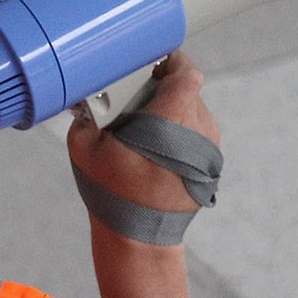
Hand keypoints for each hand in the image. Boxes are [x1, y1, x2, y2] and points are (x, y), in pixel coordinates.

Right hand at [67, 51, 221, 220]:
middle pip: (186, 91)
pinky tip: (157, 149)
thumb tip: (89, 91)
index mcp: (172, 120)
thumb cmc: (113, 192)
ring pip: (193, 111)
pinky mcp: (211, 163)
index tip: (157, 61)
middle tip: (137, 99)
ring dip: (171, 112)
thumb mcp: (86, 147)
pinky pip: (198, 132)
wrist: (139, 237)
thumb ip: (88, 111)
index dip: (172, 61)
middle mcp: (198, 130)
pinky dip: (180, 133)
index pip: (186, 73)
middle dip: (162, 90)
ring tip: (145, 130)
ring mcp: (210, 148)